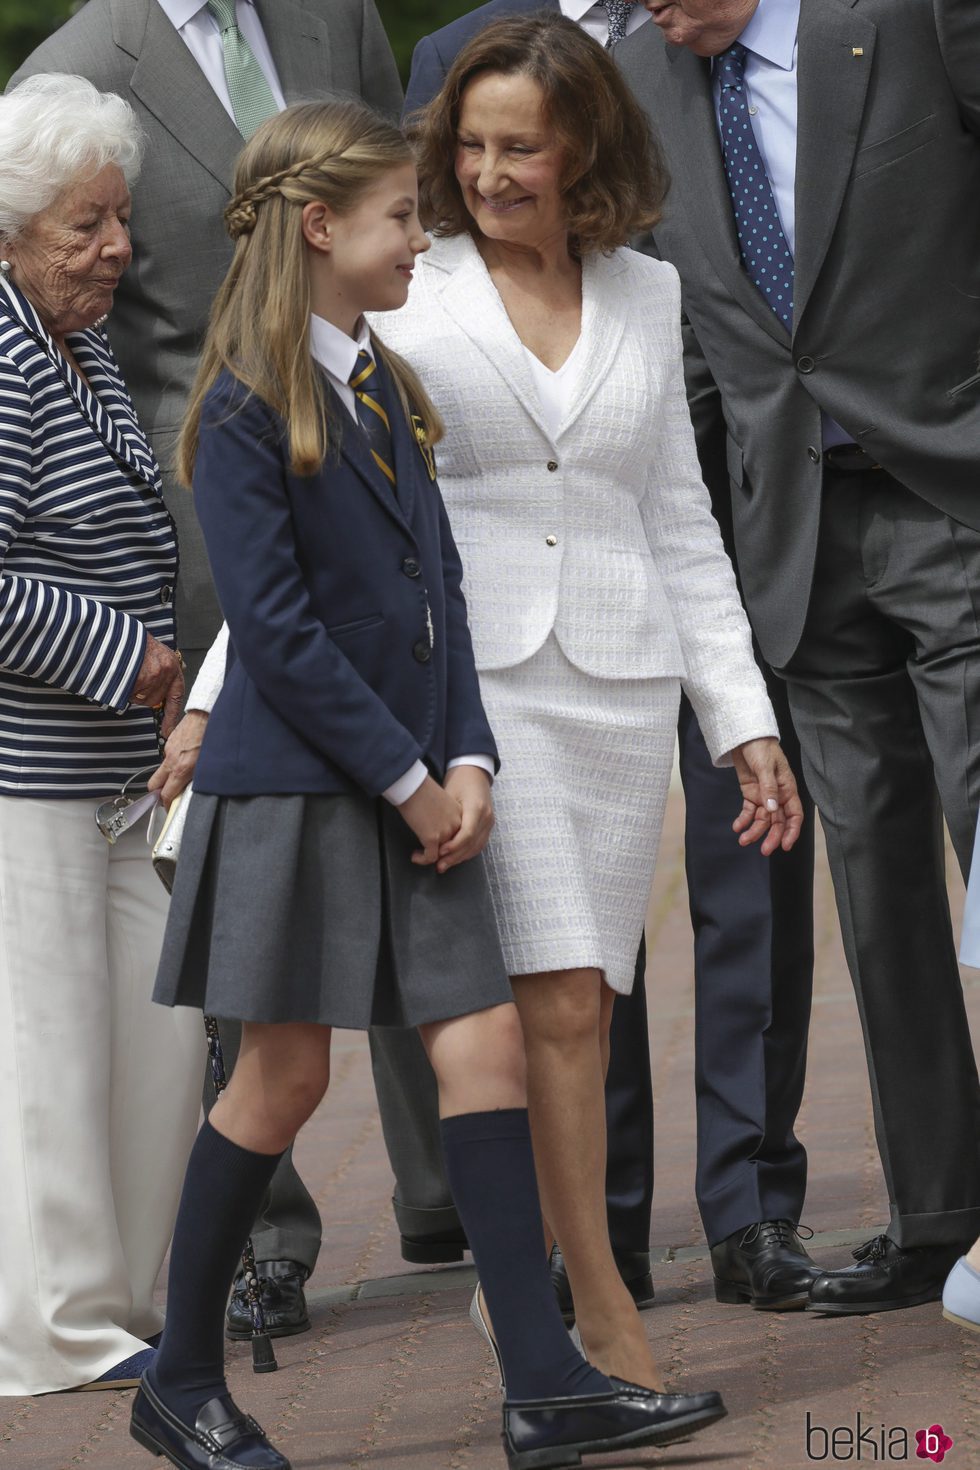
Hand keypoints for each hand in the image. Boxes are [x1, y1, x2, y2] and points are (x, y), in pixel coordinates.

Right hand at [130, 635, 183, 738]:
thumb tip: (163, 699)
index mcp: (172, 664)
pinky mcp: (140, 678)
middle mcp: (167, 670)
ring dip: (132, 692)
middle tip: (135, 677)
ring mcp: (154, 675)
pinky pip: (131, 695)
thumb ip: (161, 674)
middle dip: (144, 695)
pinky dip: (124, 689)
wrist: (115, 631)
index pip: (177, 696)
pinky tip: (122, 674)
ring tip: (128, 672)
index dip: (172, 716)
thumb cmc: (132, 644)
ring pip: (142, 699)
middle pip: (155, 700)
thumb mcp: (154, 655)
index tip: (168, 732)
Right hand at [148, 710, 207, 807]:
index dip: (166, 805)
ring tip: (182, 775)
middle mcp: (171, 760)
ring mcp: (169, 750)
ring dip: (168, 775)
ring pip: (162, 769)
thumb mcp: (210, 765)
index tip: (169, 807)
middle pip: (153, 784)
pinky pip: (168, 756)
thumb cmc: (213, 736)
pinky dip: (174, 761)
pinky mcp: (170, 740)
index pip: (165, 794)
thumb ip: (199, 780)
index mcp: (181, 769)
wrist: (208, 714)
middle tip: (168, 795)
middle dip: (158, 792)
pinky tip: (186, 758)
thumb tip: (193, 790)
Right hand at [398, 775, 462, 865]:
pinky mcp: (433, 838)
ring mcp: (446, 833)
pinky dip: (421, 859)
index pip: (464, 839)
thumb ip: (446, 816)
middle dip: (446, 860)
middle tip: (436, 864)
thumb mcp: (443, 803)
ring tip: (421, 856)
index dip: (455, 850)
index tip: (443, 853)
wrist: (414, 786)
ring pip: (444, 856)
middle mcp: (458, 825)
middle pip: (457, 850)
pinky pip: (430, 857)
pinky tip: (415, 856)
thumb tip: (439, 828)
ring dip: (432, 859)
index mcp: (461, 816)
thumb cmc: (423, 791)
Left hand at [436, 766, 493, 872]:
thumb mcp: (450, 793)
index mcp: (477, 807)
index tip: (440, 852)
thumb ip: (445, 815)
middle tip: (439, 866)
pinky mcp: (489, 825)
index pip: (467, 833)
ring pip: (476, 847)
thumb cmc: (459, 780)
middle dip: (455, 857)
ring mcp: (490, 821)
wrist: (475, 772)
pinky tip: (455, 859)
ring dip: (460, 858)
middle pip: (472, 843)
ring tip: (444, 865)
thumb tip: (432, 835)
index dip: (453, 846)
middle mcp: (486, 816)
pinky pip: (479, 844)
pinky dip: (467, 853)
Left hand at [730, 736, 803, 854]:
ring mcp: (764, 796)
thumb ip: (768, 788)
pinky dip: (743, 820)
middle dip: (771, 837)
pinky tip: (737, 827)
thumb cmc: (762, 748)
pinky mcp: (751, 794)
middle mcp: (777, 796)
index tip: (785, 845)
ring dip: (754, 831)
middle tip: (764, 851)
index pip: (794, 815)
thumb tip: (772, 809)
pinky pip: (749, 812)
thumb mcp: (765, 766)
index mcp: (788, 789)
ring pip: (762, 819)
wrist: (745, 738)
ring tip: (743, 840)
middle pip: (778, 821)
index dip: (792, 831)